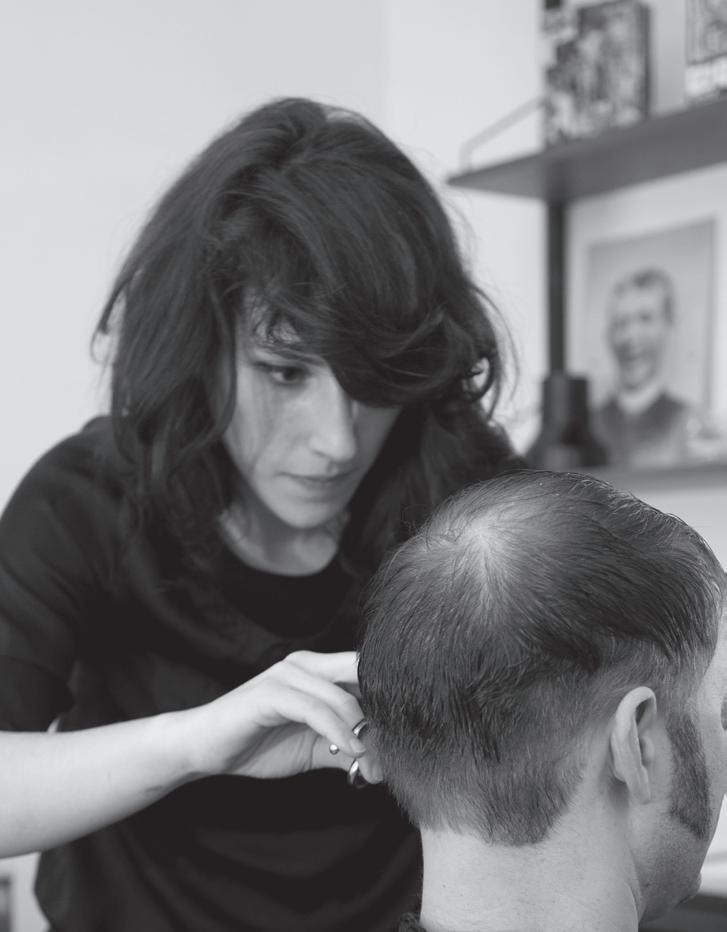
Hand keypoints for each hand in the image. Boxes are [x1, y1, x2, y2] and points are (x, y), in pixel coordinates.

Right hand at [184, 651, 381, 783]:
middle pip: (361, 673)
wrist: (204, 748)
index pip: (366, 672)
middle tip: (400, 742)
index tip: (411, 730)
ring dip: (363, 730)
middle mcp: (305, 664)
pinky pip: (315, 709)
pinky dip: (337, 730)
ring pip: (342, 695)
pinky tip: (349, 751)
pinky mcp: (270, 693)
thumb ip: (347, 750)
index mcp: (318, 670)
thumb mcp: (314, 748)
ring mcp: (287, 675)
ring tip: (374, 761)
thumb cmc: (257, 743)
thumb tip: (384, 768)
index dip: (392, 697)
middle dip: (384, 708)